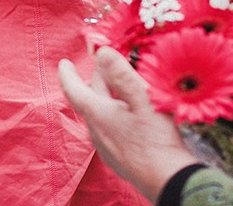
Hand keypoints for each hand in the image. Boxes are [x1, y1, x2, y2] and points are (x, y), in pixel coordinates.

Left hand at [58, 48, 199, 202]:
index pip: (72, 89)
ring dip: (107, 98)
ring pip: (100, 114)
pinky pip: (108, 129)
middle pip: (90, 98)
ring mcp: (104, 146)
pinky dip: (114, 115)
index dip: (67, 73)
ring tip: (122, 87)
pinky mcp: (116, 156)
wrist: (168, 180)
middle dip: (97, 80)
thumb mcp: (143, 99)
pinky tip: (131, 114)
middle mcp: (95, 130)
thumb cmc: (157, 140)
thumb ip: (122, 74)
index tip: (64, 63)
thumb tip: (101, 52)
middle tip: (109, 64)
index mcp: (97, 113)